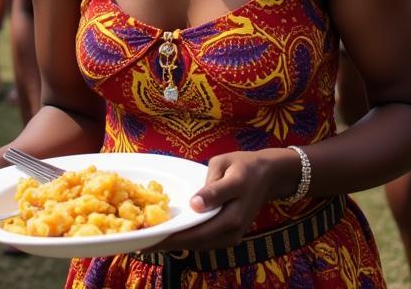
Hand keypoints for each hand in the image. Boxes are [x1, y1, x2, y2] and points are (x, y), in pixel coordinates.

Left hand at [156, 150, 287, 251]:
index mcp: (231, 213)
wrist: (268, 175)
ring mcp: (232, 236)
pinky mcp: (230, 236)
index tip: (150, 236)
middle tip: (142, 243)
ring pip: (200, 245)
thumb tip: (195, 205)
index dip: (172, 235)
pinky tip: (171, 235)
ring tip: (151, 241)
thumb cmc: (243, 165)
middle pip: (196, 242)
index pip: (196, 230)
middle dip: (168, 244)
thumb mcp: (226, 167)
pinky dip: (187, 240)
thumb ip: (212, 188)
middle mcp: (232, 230)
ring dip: (176, 245)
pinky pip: (206, 242)